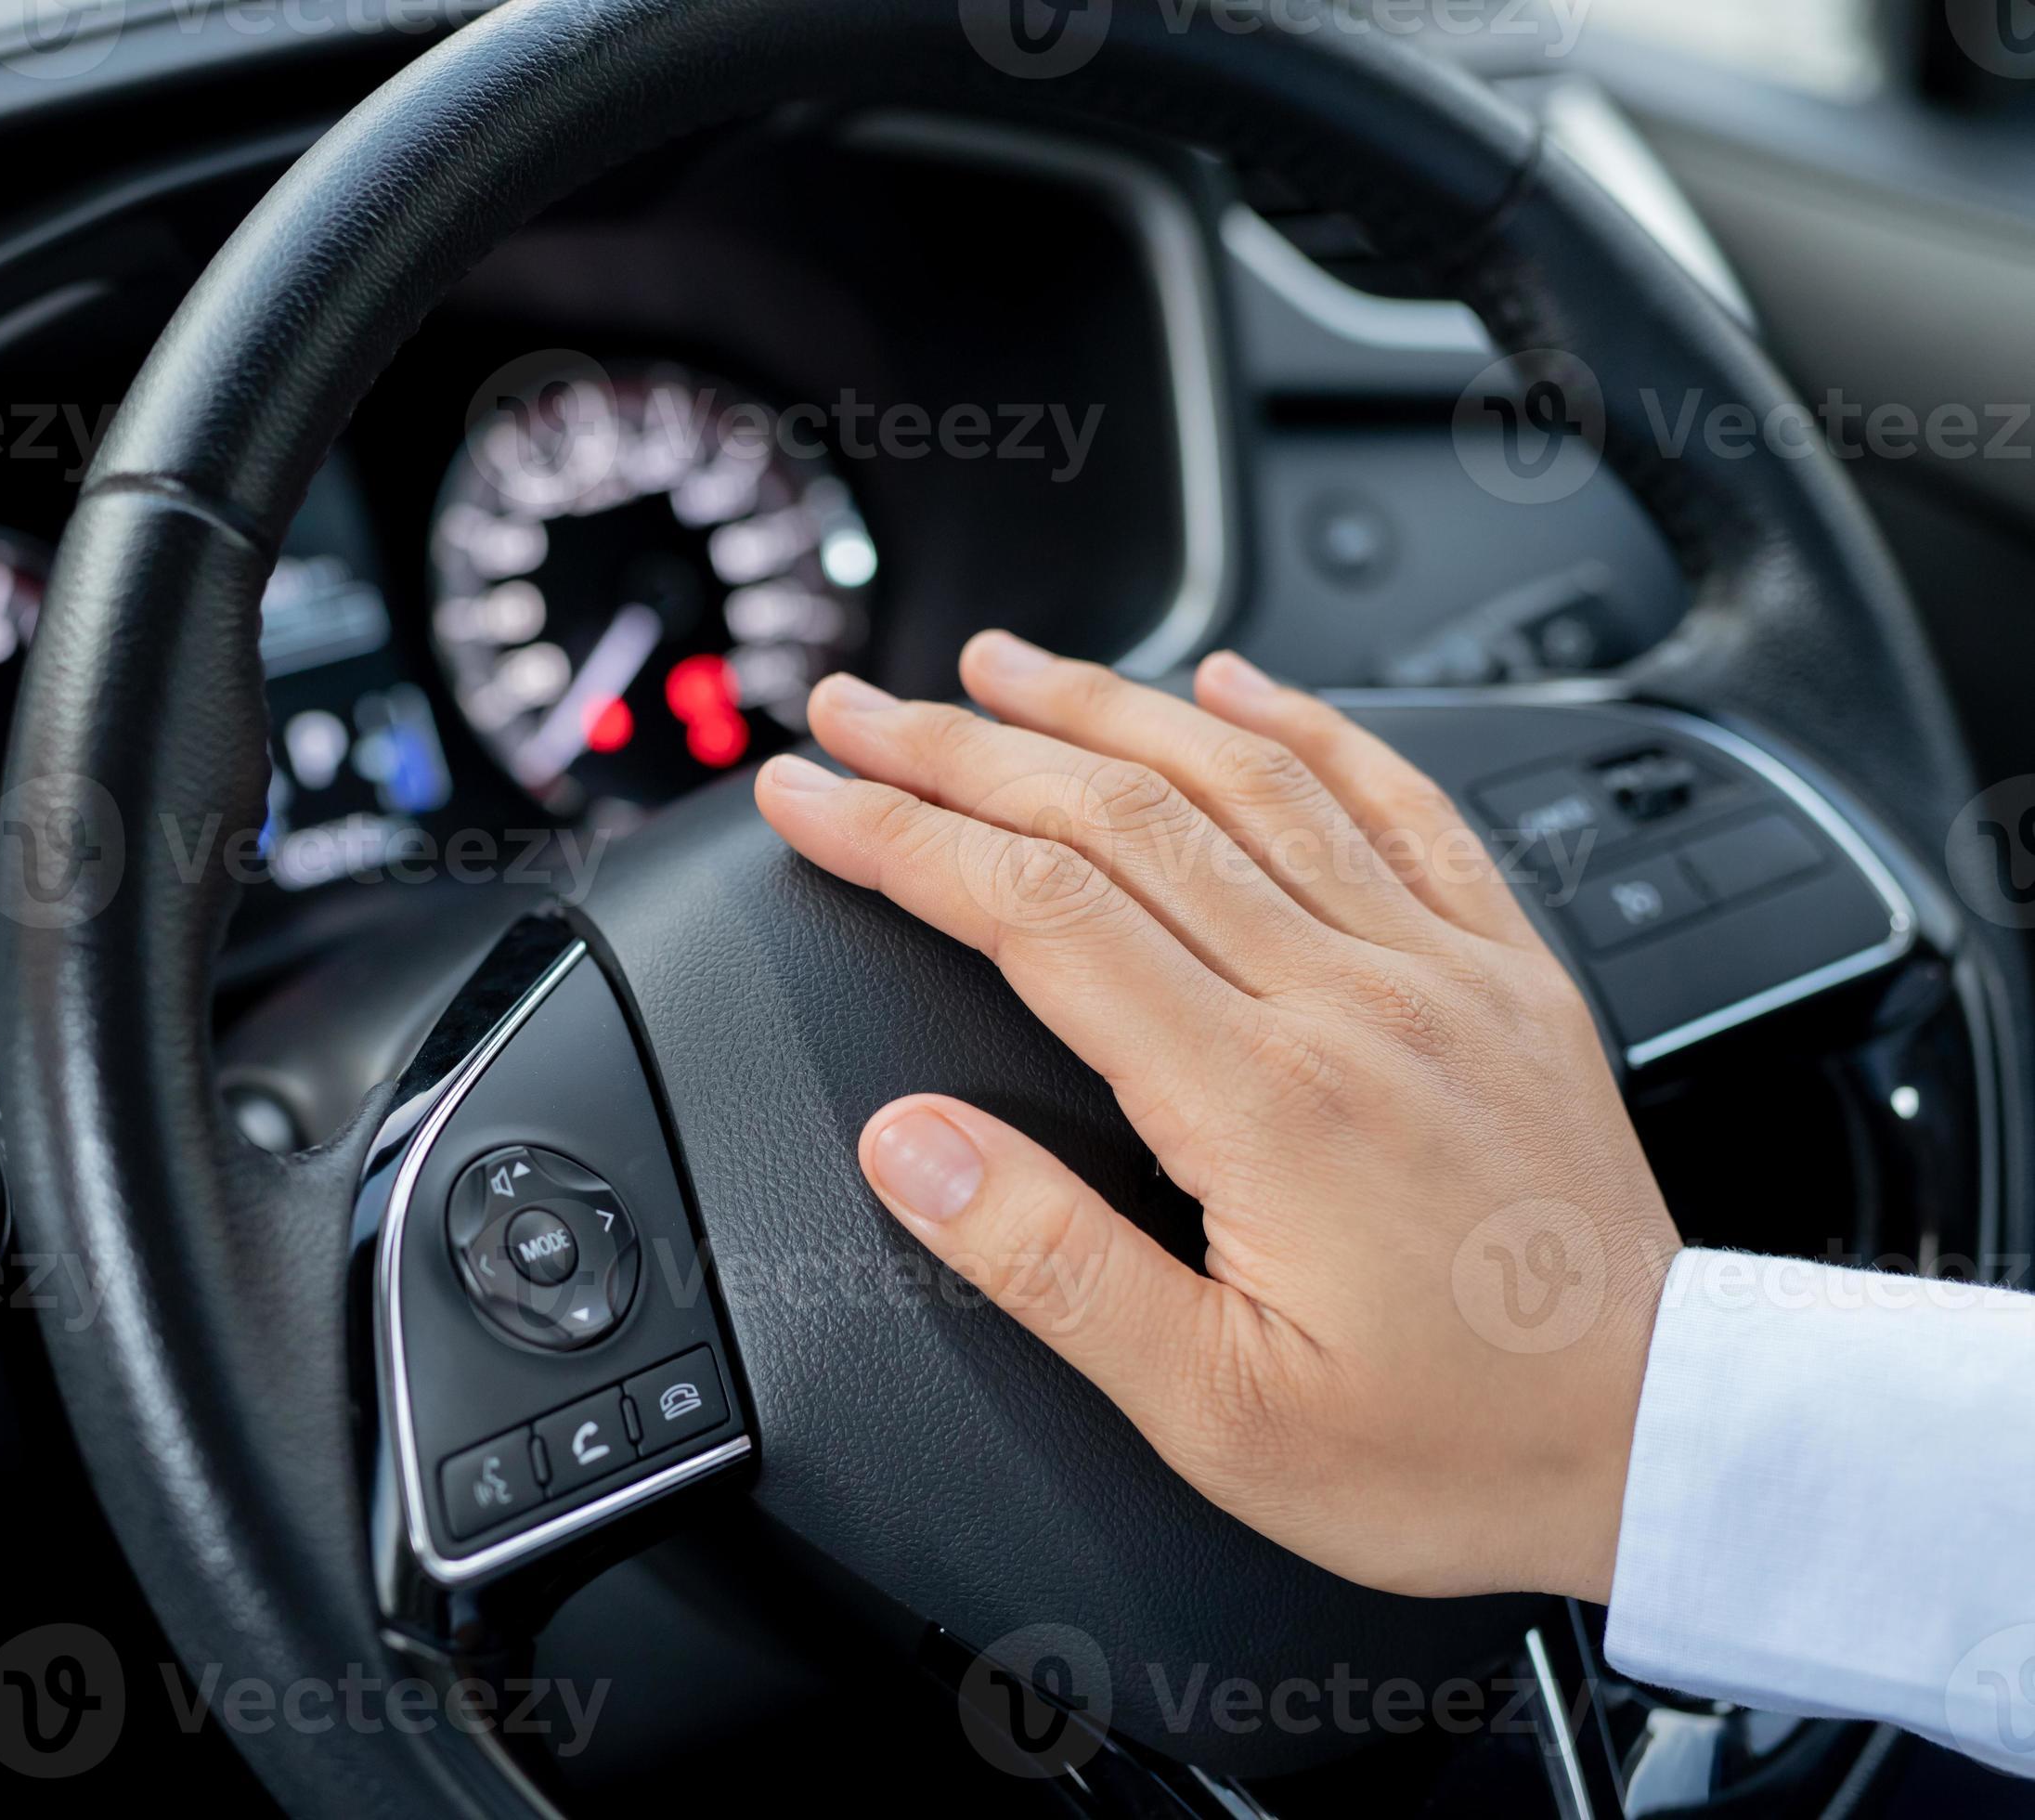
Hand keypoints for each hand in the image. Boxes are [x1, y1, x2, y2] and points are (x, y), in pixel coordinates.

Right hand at [752, 634, 1681, 1602]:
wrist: (1661, 1441)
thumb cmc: (1445, 1448)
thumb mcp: (1214, 1411)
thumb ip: (1047, 1262)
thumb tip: (907, 1142)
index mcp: (1265, 1101)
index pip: (1037, 911)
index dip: (899, 836)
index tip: (808, 797)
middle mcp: (1351, 999)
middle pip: (1117, 818)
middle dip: (961, 748)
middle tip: (856, 711)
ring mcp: (1438, 967)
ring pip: (1241, 781)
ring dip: (1102, 705)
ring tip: (996, 666)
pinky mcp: (1504, 967)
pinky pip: (1395, 801)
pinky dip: (1304, 724)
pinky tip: (1231, 684)